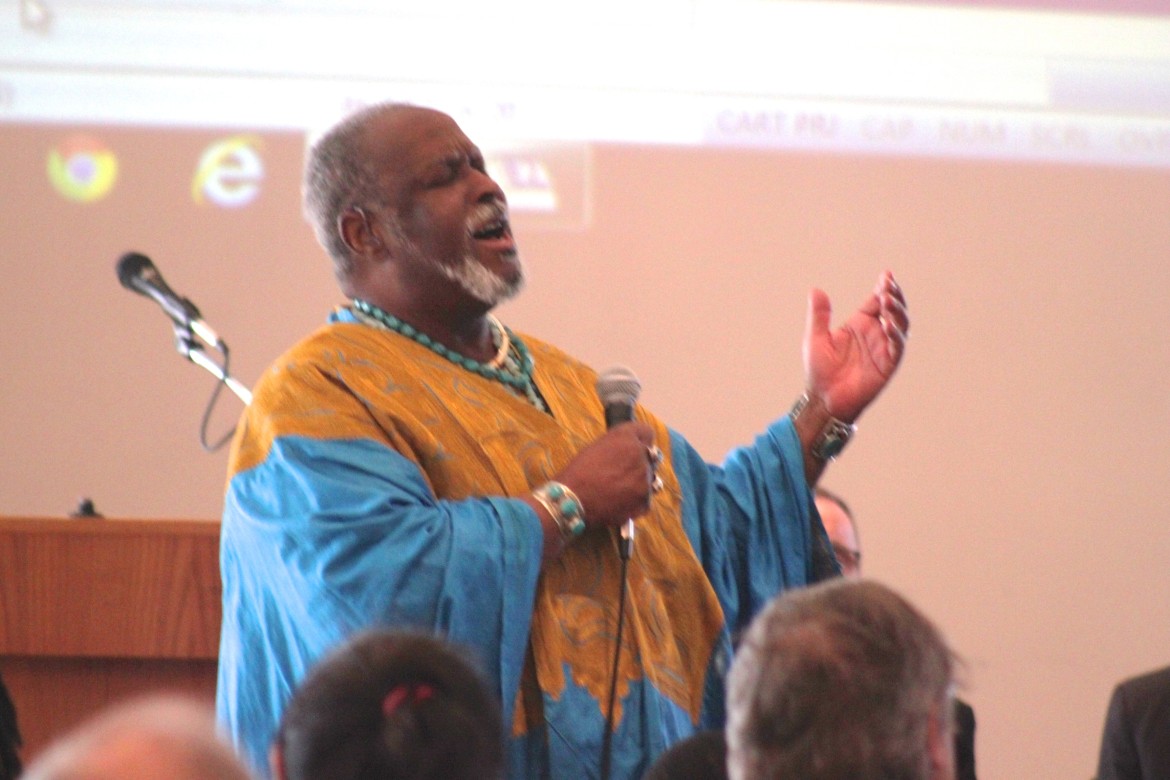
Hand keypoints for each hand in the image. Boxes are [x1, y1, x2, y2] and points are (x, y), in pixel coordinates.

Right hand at [554, 422, 656, 528]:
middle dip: (642, 462)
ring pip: (651, 478)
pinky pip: (646, 498)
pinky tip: (620, 503)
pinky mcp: (645, 500)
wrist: (572, 502)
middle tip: (626, 472)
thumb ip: (618, 445)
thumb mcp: (596, 448)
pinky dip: (636, 501)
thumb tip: (628, 450)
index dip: (641, 441)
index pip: (647, 432)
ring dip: (641, 481)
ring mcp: (645, 478)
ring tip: (622, 490)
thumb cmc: (578, 473)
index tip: (636, 447)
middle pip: (651, 456)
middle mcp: (640, 454)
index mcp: (626, 437)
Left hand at [802, 270, 908, 421]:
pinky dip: (895, 334)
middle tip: (888, 284)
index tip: (886, 275)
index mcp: (860, 324)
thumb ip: (819, 315)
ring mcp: (883, 348)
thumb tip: (816, 290)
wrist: (823, 398)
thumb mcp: (815, 338)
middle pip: (892, 309)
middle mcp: (875, 333)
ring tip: (888, 299)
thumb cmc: (820, 370)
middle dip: (893, 296)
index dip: (883, 288)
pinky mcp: (888, 364)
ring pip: (900, 325)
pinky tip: (888, 324)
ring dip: (897, 311)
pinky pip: (896, 347)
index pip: (876, 301)